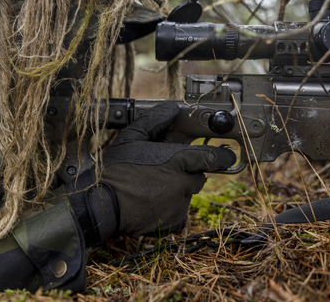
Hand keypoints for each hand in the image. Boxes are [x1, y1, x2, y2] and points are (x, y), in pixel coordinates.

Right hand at [67, 102, 234, 241]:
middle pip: (199, 177)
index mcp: (176, 159)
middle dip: (189, 174)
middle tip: (169, 173)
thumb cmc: (115, 169)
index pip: (212, 157)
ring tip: (153, 189)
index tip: (227, 156)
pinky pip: (181, 216)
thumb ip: (155, 121)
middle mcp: (182, 183)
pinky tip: (153, 205)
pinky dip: (171, 211)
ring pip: (188, 196)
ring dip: (178, 192)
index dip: (222, 157)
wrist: (102, 203)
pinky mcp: (173, 223)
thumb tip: (171, 107)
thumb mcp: (131, 138)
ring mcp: (179, 205)